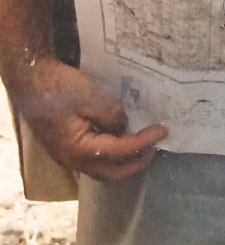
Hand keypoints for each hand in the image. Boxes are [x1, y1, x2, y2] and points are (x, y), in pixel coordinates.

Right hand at [12, 57, 166, 181]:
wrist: (32, 81)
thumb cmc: (60, 88)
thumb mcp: (91, 96)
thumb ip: (112, 114)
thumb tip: (124, 127)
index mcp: (80, 150)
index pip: (121, 152)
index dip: (144, 142)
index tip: (163, 131)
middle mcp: (74, 160)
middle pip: (113, 173)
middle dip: (138, 161)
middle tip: (156, 145)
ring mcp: (70, 156)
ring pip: (104, 168)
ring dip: (126, 160)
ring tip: (143, 144)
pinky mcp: (68, 147)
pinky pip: (96, 158)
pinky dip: (114, 153)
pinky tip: (122, 137)